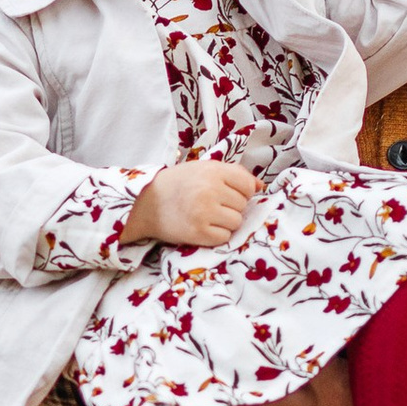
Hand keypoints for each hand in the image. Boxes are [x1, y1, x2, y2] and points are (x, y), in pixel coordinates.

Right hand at [124, 159, 258, 251]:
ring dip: (226, 222)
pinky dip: (217, 235)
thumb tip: (261, 187)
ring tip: (208, 216)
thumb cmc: (179, 184)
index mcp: (214, 171)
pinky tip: (203, 227)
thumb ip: (235, 174)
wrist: (146, 203)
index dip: (241, 192)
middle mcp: (210, 190)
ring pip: (236, 222)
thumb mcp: (204, 169)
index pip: (248, 186)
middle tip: (211, 205)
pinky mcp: (198, 232)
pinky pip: (225, 237)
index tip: (226, 194)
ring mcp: (204, 212)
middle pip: (243, 205)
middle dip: (232, 207)